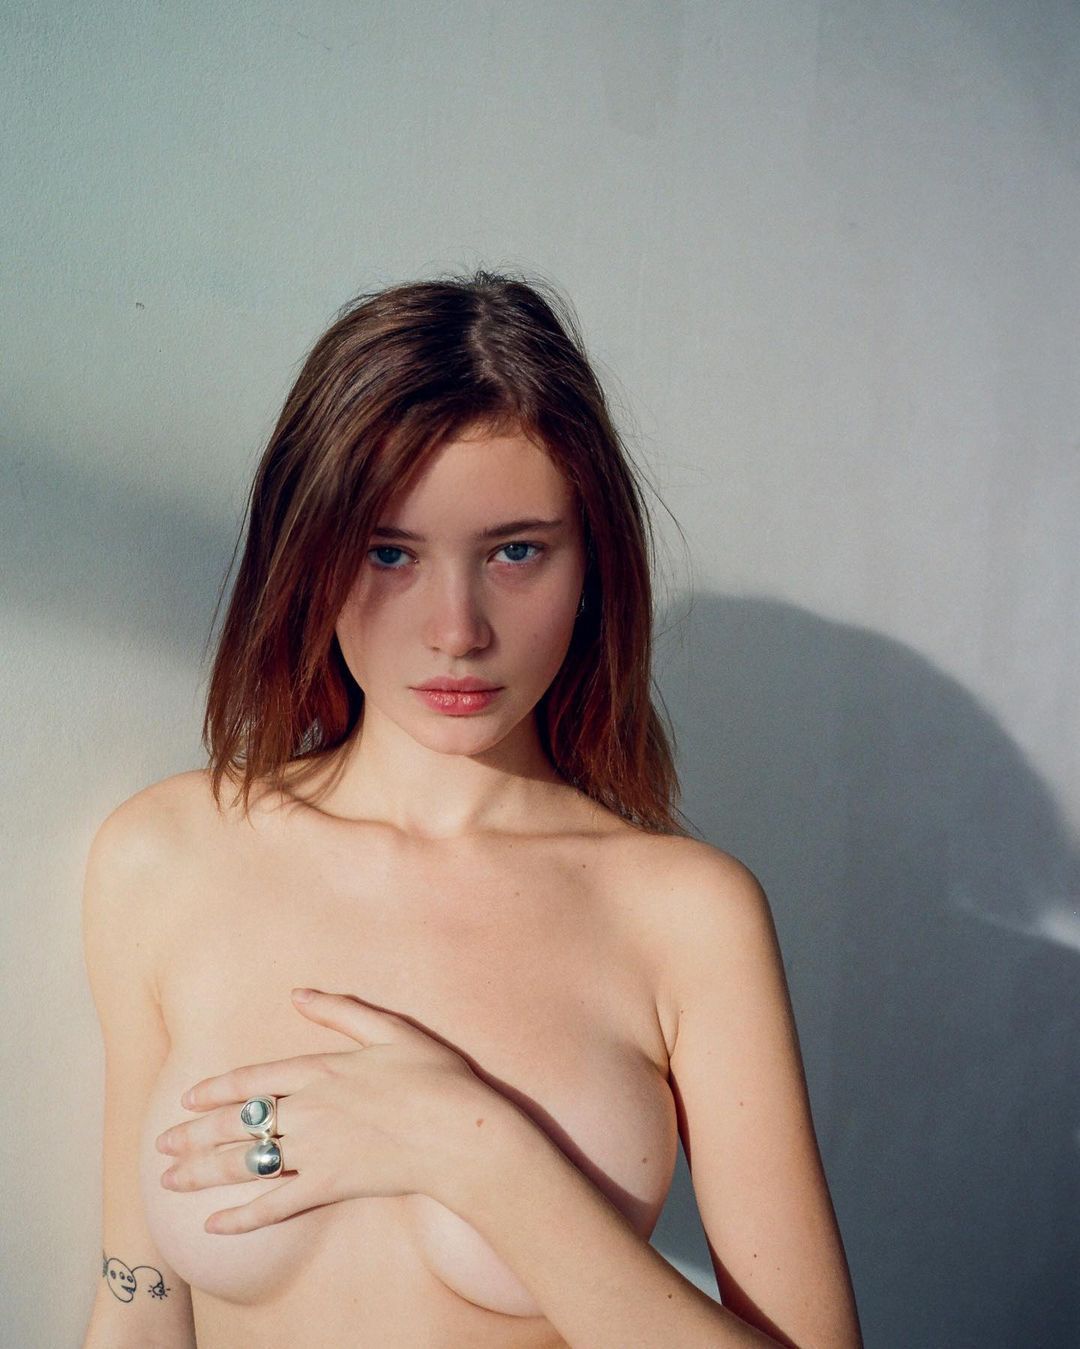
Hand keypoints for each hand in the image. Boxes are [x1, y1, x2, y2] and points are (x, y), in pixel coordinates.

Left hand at [154, 988, 495, 1233]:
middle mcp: (311, 1109)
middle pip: (240, 1122)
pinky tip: (215, 1226)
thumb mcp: (392, 1029)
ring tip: (171, 1182)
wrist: (462, 1133)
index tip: (188, 1099)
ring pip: (247, 1163)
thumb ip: (342, 1011)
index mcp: (323, 1068)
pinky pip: (276, 1205)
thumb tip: (298, 993)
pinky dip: (242, 1218)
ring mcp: (319, 1150)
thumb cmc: (436, 1077)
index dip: (217, 1090)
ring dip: (204, 1173)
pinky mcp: (331, 1186)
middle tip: (162, 1147)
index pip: (254, 1078)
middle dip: (195, 1135)